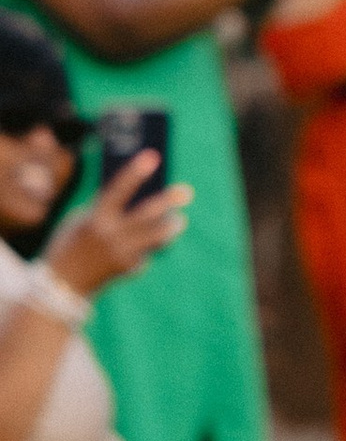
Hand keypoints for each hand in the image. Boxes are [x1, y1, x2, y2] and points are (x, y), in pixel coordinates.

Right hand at [46, 154, 192, 296]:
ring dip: (170, 227)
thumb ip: (104, 208)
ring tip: (180, 220)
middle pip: (147, 214)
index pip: (119, 190)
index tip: (153, 156)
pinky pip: (146, 251)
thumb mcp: (80, 220)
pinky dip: (146, 245)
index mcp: (95, 218)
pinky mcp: (131, 268)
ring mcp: (123, 253)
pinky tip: (140, 246)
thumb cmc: (71, 243)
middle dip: (168, 201)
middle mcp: (111, 235)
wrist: (64, 284)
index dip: (135, 172)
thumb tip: (136, 194)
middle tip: (187, 191)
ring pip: (157, 236)